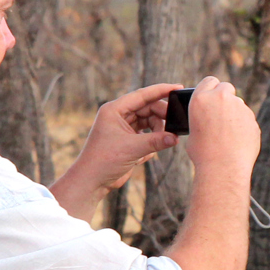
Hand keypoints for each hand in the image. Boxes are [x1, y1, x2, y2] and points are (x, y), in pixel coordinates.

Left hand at [48, 84, 180, 219]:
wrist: (92, 182)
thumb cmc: (103, 161)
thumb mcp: (132, 148)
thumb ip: (156, 141)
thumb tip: (175, 138)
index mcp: (114, 110)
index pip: (142, 95)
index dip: (161, 90)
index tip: (177, 87)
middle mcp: (118, 116)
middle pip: (147, 108)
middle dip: (160, 117)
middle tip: (174, 126)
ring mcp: (123, 128)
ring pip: (148, 122)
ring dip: (156, 132)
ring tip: (160, 143)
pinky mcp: (127, 141)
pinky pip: (146, 135)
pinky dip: (150, 143)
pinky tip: (144, 155)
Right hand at [180, 76, 259, 179]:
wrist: (223, 168)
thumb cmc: (203, 154)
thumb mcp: (193, 132)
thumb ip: (202, 119)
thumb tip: (208, 120)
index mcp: (201, 99)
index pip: (209, 81)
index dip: (211, 88)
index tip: (212, 96)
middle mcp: (221, 98)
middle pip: (226, 87)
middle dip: (224, 97)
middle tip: (221, 112)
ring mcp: (239, 107)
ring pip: (238, 104)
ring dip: (234, 112)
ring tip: (228, 134)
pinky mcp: (252, 118)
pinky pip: (247, 118)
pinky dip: (243, 125)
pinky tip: (238, 140)